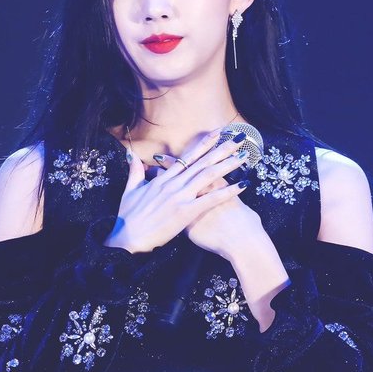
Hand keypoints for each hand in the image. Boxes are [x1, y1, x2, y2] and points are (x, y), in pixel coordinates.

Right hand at [104, 130, 250, 253]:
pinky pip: (211, 200)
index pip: (187, 157)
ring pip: (208, 176)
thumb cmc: (127, 218)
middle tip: (239, 137)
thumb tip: (131, 154)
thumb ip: (135, 171)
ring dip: (228, 164)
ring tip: (244, 156)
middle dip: (222, 148)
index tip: (217, 133)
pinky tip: (242, 185)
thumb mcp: (130, 190)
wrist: (128, 238)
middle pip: (202, 162)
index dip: (204, 144)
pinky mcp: (186, 212)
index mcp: (162, 179)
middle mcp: (173, 184)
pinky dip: (227, 192)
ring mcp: (180, 197)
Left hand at [153, 152, 289, 330]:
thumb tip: (238, 186)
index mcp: (212, 184)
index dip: (186, 159)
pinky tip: (154, 199)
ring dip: (162, 180)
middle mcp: (198, 190)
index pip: (195, 167)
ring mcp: (190, 203)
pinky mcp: (185, 218)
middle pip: (181, 174)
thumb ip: (233, 193)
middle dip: (169, 165)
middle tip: (158, 156)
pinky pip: (168, 205)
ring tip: (152, 174)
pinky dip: (161, 201)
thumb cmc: (245, 223)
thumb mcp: (239, 202)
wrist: (241, 239)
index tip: (180, 152)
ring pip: (171, 188)